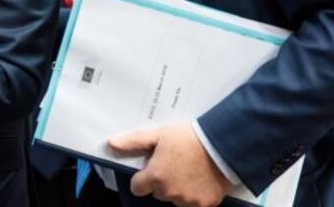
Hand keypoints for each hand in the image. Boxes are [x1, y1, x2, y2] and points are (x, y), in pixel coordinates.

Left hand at [109, 123, 231, 206]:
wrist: (223, 145)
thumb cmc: (189, 138)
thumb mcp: (159, 135)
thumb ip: (134, 142)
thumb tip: (111, 144)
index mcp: (155, 177)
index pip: (138, 187)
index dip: (143, 177)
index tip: (152, 167)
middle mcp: (169, 192)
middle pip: (158, 192)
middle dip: (162, 181)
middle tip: (175, 164)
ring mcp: (187, 201)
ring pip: (175, 199)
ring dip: (179, 189)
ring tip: (190, 170)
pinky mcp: (204, 205)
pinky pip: (193, 203)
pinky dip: (195, 195)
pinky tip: (201, 179)